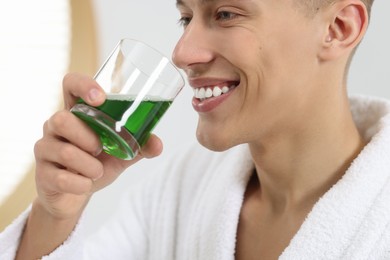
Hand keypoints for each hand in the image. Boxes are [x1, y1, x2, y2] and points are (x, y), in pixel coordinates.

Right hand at [34, 73, 162, 219]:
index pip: (70, 84)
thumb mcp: (121, 153)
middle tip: (101, 148)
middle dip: (87, 137)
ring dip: (89, 165)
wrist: (74, 195)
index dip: (82, 85)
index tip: (100, 98)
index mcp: (77, 113)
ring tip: (97, 171)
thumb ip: (139, 146)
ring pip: (64, 150)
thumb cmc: (96, 164)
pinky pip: (61, 178)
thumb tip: (158, 144)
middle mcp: (56, 126)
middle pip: (61, 119)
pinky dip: (81, 184)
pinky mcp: (42, 174)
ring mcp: (45, 148)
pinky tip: (86, 184)